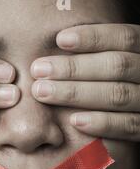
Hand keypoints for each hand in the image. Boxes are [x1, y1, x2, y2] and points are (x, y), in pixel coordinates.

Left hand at [30, 24, 139, 140]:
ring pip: (118, 95)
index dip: (93, 37)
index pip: (125, 38)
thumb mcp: (106, 67)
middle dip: (74, 67)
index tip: (59, 39)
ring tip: (42, 92)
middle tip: (38, 70)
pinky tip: (73, 121)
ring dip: (76, 93)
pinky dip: (101, 122)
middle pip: (117, 66)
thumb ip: (89, 56)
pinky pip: (128, 126)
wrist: (139, 130)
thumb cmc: (103, 87)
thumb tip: (53, 40)